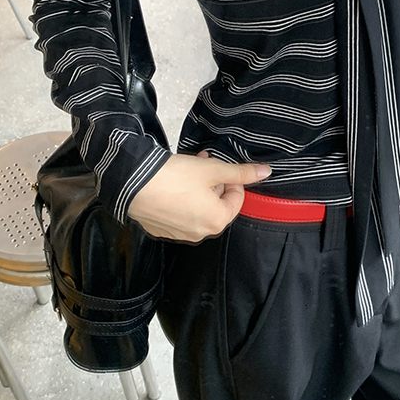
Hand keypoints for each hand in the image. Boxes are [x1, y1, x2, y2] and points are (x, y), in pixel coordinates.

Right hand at [127, 149, 271, 241]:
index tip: (218, 166)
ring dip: (198, 190)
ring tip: (187, 170)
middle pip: (217, 205)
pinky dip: (180, 200)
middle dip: (213, 184)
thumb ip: (241, 173)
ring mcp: (179, 234)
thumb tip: (267, 172)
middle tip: (203, 164)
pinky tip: (170, 184)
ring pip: (197, 209)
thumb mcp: (213, 170)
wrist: (133, 183)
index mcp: (217, 221)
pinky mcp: (161, 230)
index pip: (237, 199)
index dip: (231, 179)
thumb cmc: (177, 176)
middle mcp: (200, 234)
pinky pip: (179, 214)